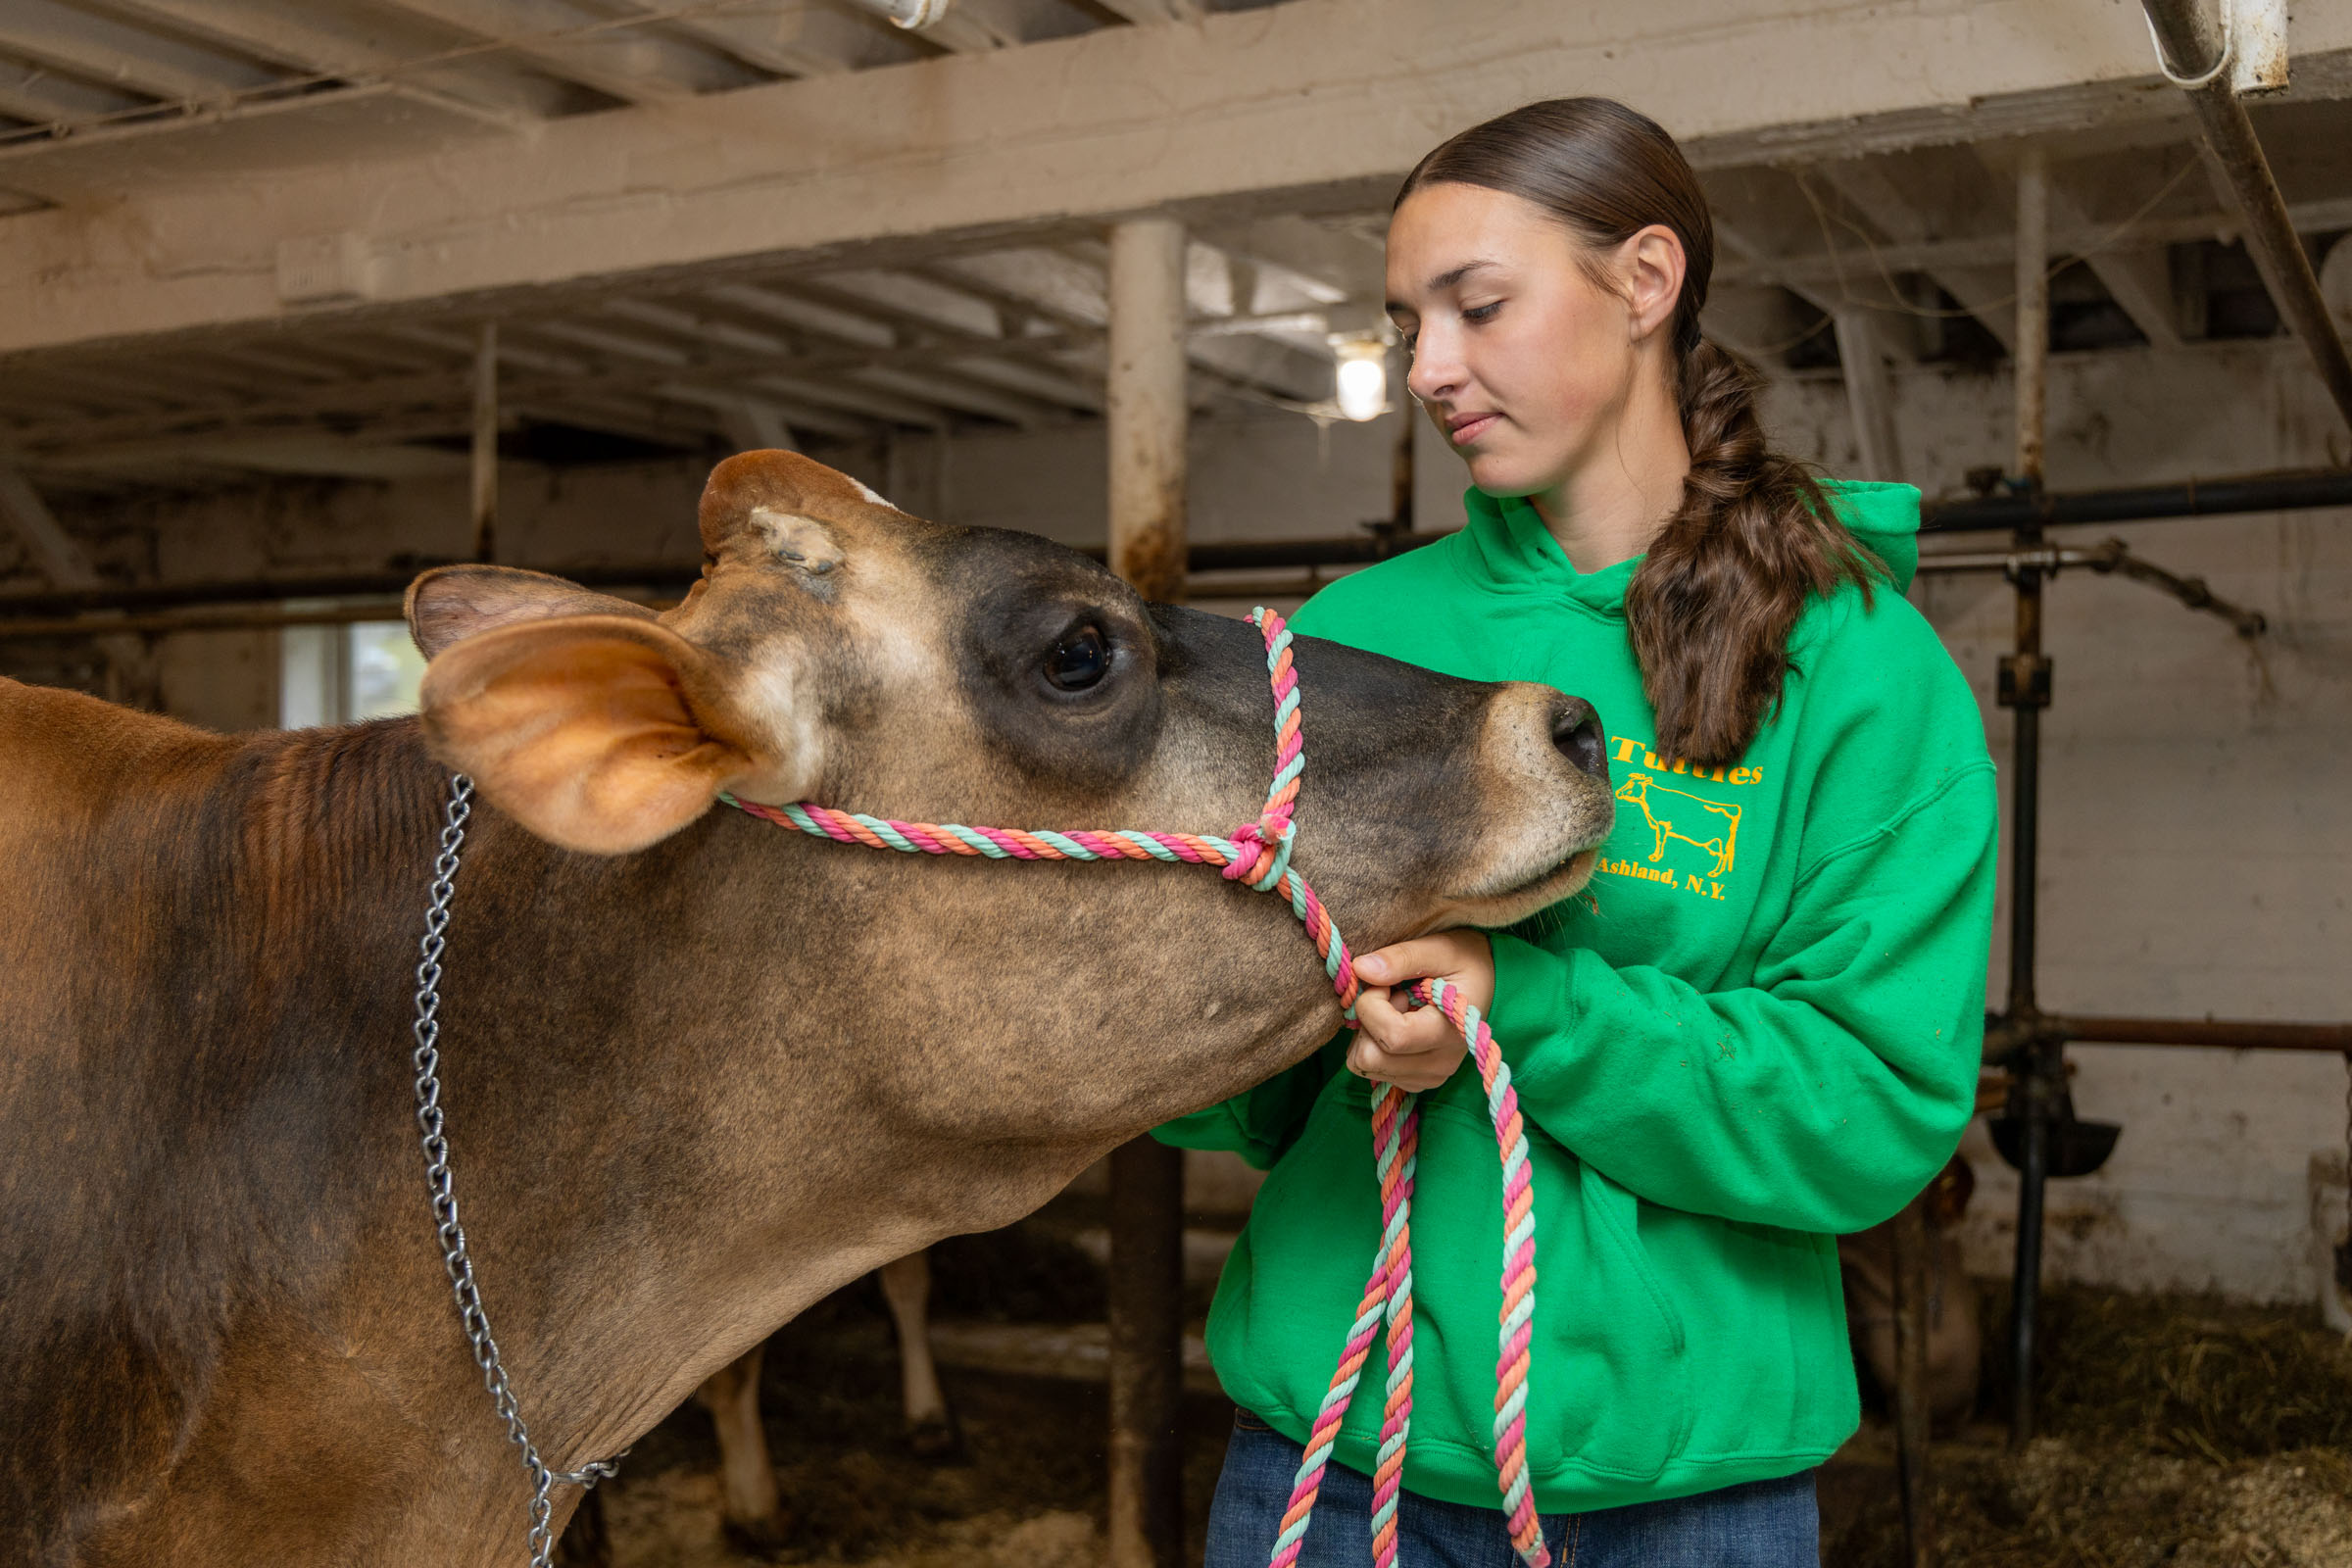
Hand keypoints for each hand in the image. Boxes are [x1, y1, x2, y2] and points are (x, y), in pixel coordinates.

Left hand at [1345, 930, 1494, 1092]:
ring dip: (1370, 1033)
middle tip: (1390, 998)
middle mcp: (1440, 1064)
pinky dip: (1375, 1045)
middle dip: (1367, 1022)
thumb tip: (1361, 969)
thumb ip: (1402, 957)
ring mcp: (1430, 1076)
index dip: (1372, 1005)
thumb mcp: (1440, 949)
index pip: (1391, 1036)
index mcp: (1450, 1032)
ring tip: (1398, 1009)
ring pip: (1365, 1065)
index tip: (1384, 982)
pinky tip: (1399, 1024)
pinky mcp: (1418, 1080)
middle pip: (1369, 1058)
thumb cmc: (1467, 960)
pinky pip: (1373, 1070)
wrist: (1490, 981)